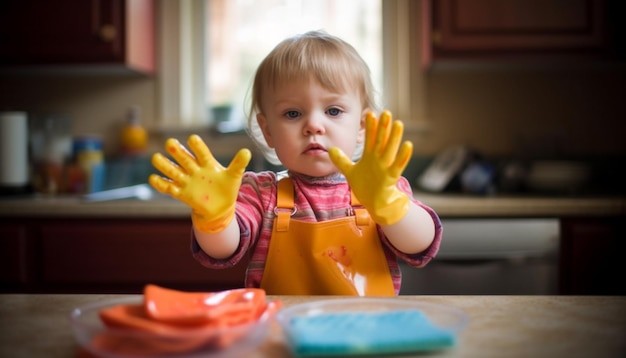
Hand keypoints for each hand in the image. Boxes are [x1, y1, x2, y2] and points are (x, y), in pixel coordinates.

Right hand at [149, 135, 250, 232]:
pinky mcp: (182, 193)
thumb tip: (247, 151)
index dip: (198, 147)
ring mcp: (187, 181)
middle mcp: (195, 170)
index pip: (202, 153)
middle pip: (184, 159)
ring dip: (165, 165)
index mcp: (208, 164)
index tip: (192, 138)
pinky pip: (169, 188)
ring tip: (156, 158)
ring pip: (173, 171)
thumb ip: (238, 164)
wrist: (220, 207)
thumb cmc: (227, 188)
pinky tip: (153, 178)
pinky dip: (161, 184)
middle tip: (170, 142)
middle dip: (177, 152)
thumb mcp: (234, 176)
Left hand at [329, 110, 412, 225]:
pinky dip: (403, 156)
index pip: (370, 138)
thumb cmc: (365, 186)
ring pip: (391, 149)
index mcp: (370, 156)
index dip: (370, 126)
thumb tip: (330, 149)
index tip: (369, 113)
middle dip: (383, 126)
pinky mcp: (391, 177)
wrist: (375, 203)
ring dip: (395, 137)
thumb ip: (341, 160)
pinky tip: (408, 145)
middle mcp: (379, 159)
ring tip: (398, 123)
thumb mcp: (350, 172)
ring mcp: (386, 167)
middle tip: (386, 112)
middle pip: (381, 140)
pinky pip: (398, 165)